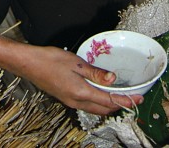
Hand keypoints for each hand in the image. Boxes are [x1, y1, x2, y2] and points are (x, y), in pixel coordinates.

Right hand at [18, 45, 143, 115]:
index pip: (109, 101)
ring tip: (120, 96)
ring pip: (96, 109)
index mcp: (81, 92)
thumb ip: (95, 73)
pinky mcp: (66, 98)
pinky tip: (100, 93)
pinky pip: (87, 105)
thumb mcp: (76, 63)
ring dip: (110, 105)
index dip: (126, 100)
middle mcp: (77, 102)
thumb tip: (113, 79)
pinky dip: (99, 102)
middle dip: (120, 105)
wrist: (29, 64)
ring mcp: (70, 102)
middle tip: (133, 97)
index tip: (139, 98)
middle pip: (104, 109)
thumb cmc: (51, 59)